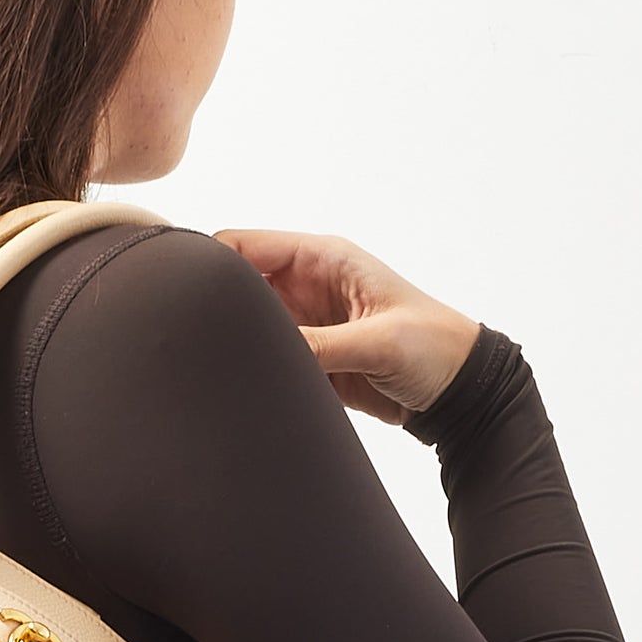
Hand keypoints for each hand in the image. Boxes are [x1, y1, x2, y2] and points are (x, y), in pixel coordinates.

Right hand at [210, 227, 482, 425]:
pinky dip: (248, 371)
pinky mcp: (306, 360)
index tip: (182, 294)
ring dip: (231, 345)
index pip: (242, 246)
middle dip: (212, 310)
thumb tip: (260, 352)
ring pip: (244, 328)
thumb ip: (316, 345)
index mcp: (322, 258)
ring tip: (212, 366)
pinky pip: (263, 360)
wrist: (458, 394)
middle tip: (192, 340)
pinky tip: (236, 385)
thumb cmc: (434, 349)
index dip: (207, 263)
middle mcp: (304, 286)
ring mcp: (302, 324)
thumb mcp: (375, 342)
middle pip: (233, 288)